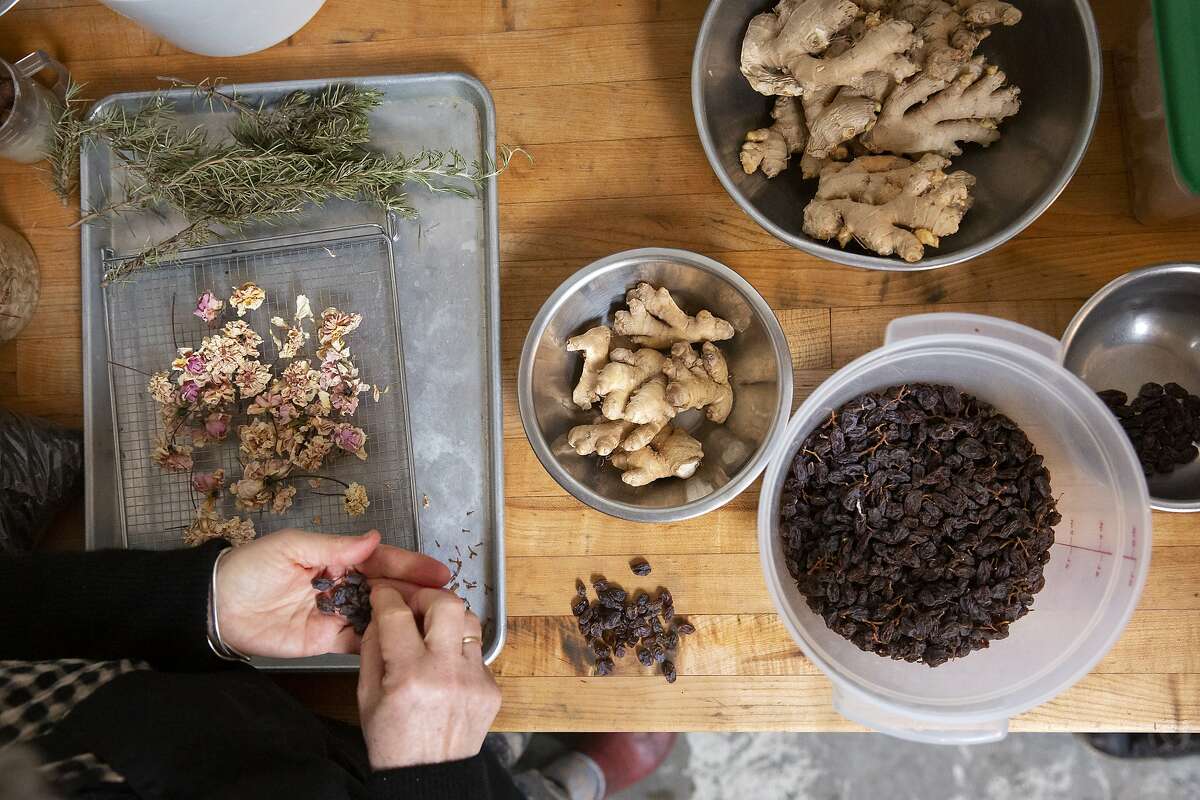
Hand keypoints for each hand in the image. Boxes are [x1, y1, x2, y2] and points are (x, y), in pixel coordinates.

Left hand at [215, 529, 450, 658]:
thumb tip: (375, 538)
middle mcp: (342, 586)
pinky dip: (379, 643)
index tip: (439, 571)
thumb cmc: (250, 568)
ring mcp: (335, 615)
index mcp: (336, 558)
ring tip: (435, 623)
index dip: (410, 565)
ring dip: (405, 618)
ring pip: (379, 616)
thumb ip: (335, 547)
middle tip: (446, 602)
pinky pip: (358, 643)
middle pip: (387, 590)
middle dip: (416, 594)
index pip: (381, 561)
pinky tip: (403, 644)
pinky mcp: (324, 642)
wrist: (214, 606)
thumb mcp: (292, 547)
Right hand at [358, 586, 500, 768]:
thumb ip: (372, 649)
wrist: (430, 777)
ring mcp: (475, 679)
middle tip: (414, 605)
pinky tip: (446, 666)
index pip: (398, 615)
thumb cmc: (392, 741)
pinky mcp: (493, 688)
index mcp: (408, 676)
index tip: (384, 593)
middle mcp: (446, 672)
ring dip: (448, 619)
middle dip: (426, 595)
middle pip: (447, 603)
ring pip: (470, 621)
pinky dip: (459, 650)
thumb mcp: (366, 697)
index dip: (387, 596)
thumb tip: (380, 613)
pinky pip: (477, 651)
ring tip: (432, 631)